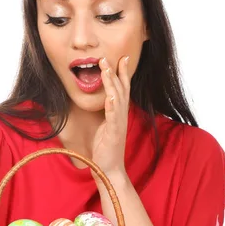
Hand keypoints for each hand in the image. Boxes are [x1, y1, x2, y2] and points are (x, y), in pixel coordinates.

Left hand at [91, 55, 130, 175]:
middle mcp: (121, 115)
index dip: (122, 73)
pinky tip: (110, 97)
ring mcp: (119, 123)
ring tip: (107, 70)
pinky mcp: (114, 133)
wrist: (109, 168)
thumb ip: (105, 111)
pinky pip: (114, 117)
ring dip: (112, 84)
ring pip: (117, 99)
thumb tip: (102, 98)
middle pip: (120, 89)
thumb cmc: (105, 147)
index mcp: (118, 112)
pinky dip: (112, 106)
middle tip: (109, 57)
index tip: (121, 57)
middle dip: (115, 72)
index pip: (122, 88)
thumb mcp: (104, 125)